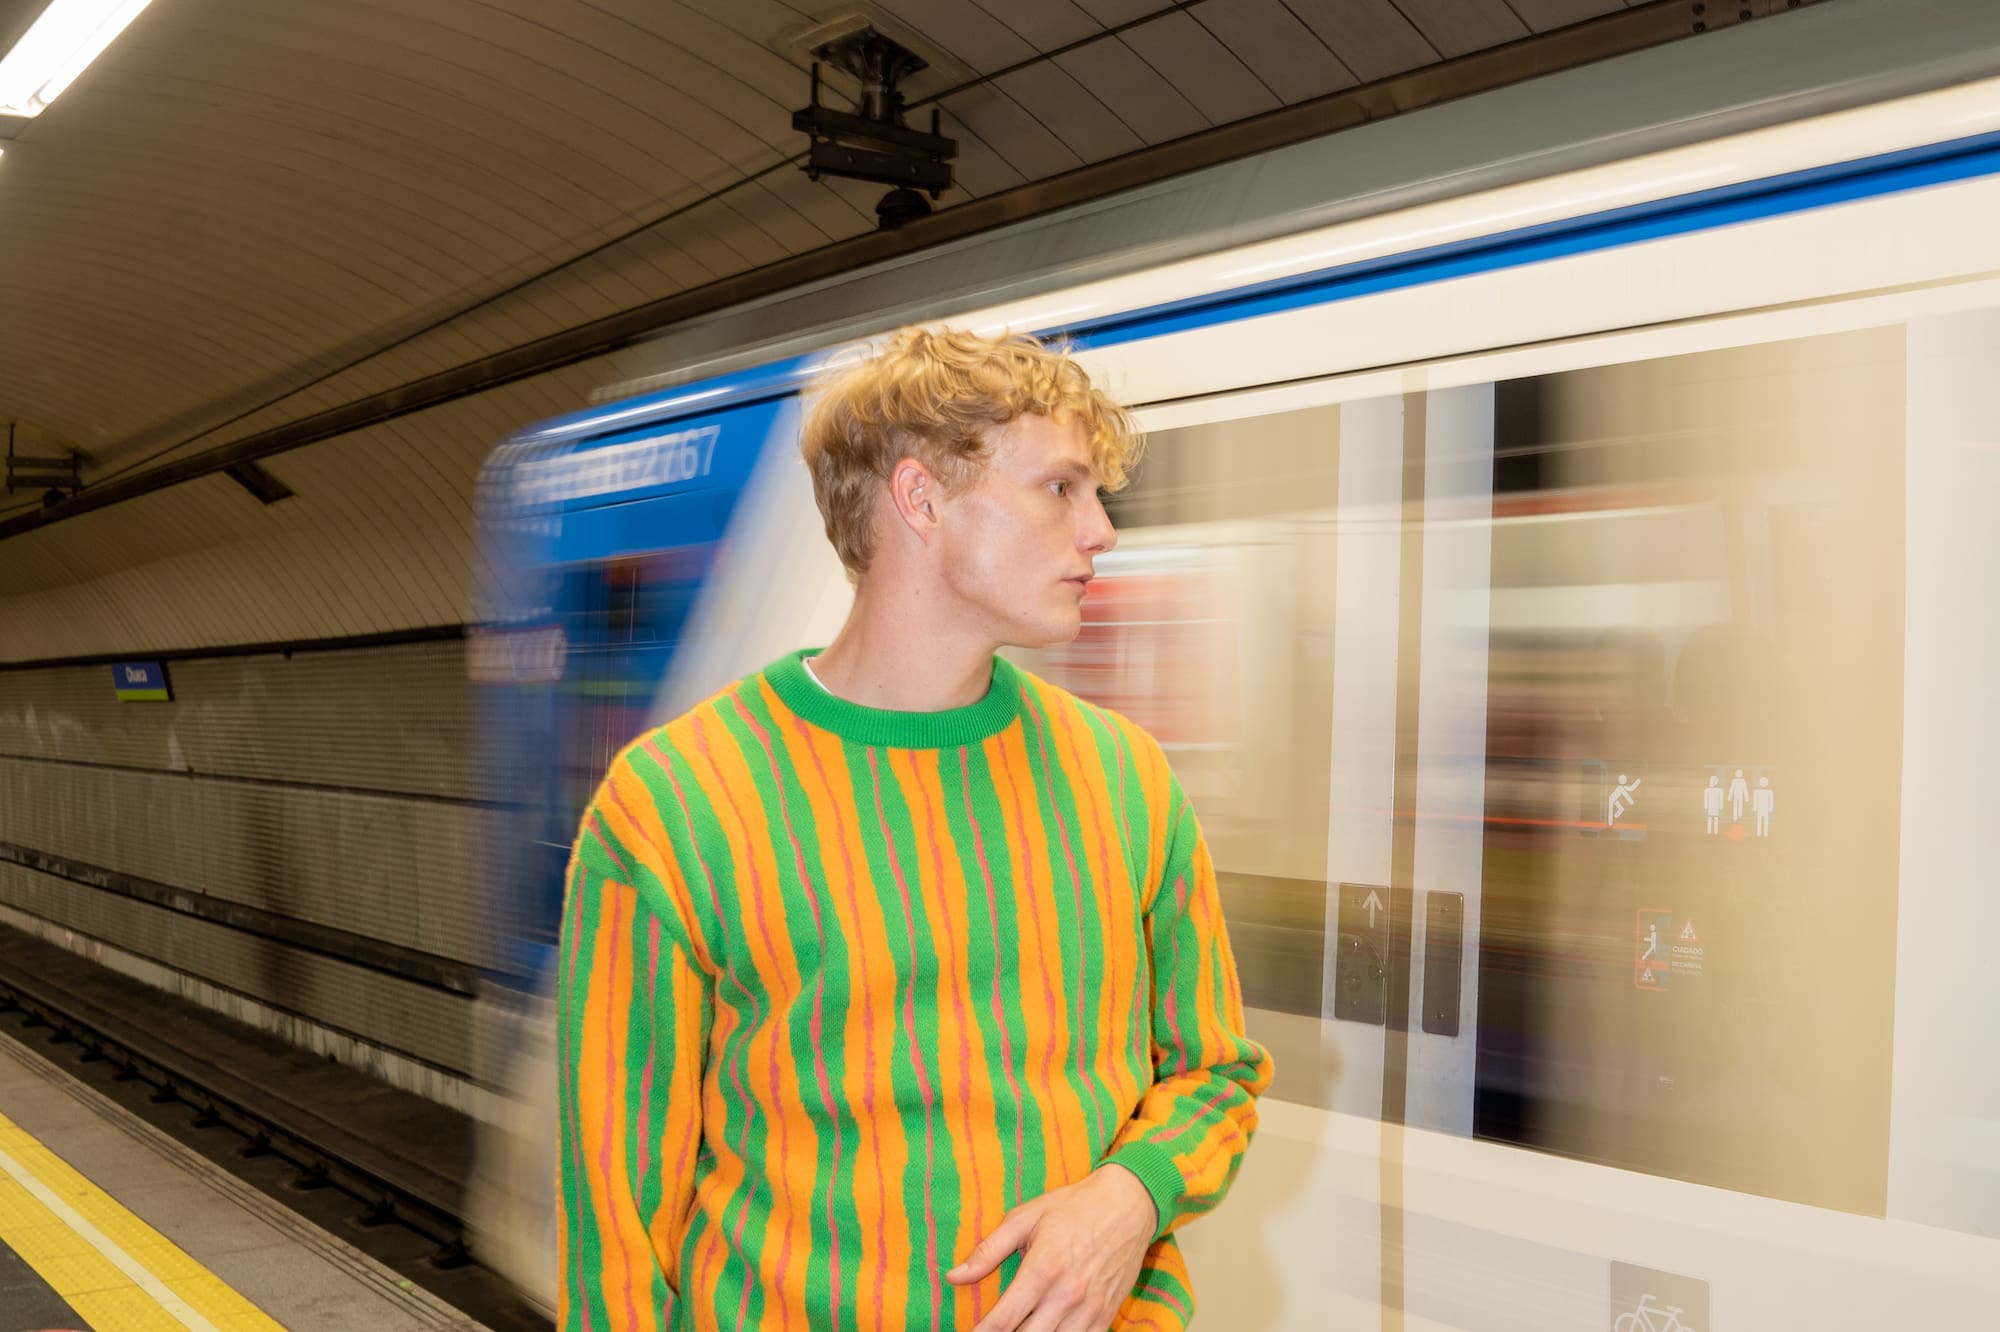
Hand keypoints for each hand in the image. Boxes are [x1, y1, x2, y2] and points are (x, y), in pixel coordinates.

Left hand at [946, 1163, 1157, 1331]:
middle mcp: (1067, 1294)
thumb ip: (988, 1250)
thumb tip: (954, 1275)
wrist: (1129, 1205)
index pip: (1004, 1319)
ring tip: (1017, 1331)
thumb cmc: (1073, 1207)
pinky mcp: (1105, 1315)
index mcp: (1043, 1268)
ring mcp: (1089, 1309)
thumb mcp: (1026, 1218)